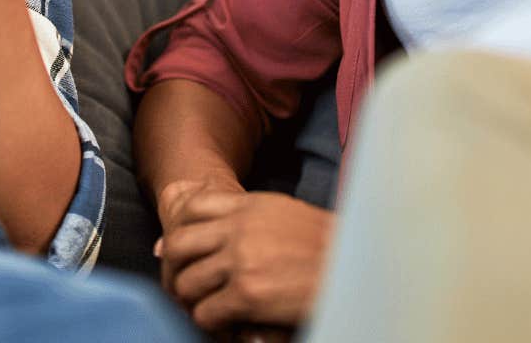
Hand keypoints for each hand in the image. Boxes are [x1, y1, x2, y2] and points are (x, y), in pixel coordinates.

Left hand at [155, 185, 333, 332]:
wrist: (357, 271)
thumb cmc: (325, 247)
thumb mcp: (284, 215)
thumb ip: (245, 217)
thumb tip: (199, 227)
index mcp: (250, 205)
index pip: (192, 207)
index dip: (178, 232)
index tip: (177, 255)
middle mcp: (240, 228)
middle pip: (177, 245)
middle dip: (173, 271)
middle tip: (183, 291)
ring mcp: (241, 260)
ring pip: (186, 283)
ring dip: (192, 302)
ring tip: (209, 310)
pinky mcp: (247, 294)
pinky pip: (205, 312)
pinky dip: (211, 323)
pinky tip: (229, 325)